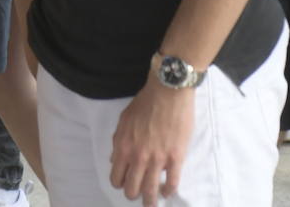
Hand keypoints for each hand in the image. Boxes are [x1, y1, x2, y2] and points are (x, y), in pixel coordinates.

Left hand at [110, 82, 193, 204]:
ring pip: (151, 191)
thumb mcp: (124, 120)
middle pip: (132, 189)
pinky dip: (169, 191)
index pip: (116, 177)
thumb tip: (113, 160)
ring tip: (153, 203)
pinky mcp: (175, 157)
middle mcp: (138, 156)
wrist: (167, 92)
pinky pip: (172, 183)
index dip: (120, 184)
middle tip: (139, 195)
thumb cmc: (145, 103)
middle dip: (134, 195)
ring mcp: (157, 158)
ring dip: (151, 201)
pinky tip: (167, 192)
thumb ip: (117, 141)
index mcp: (123, 146)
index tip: (126, 185)